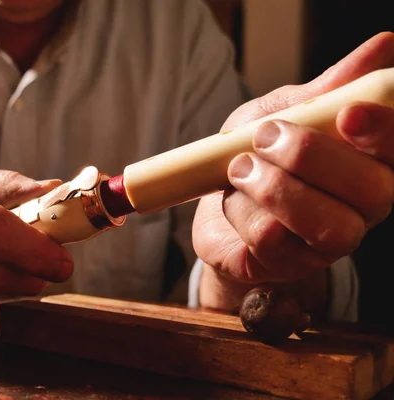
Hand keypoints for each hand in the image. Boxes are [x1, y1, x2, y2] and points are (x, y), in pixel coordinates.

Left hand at [192, 32, 393, 310]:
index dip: (384, 131)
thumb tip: (384, 45)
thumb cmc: (258, 152)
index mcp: (372, 162)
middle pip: (372, 192)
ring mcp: (328, 243)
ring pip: (325, 224)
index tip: (347, 112)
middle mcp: (362, 207)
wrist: (216, 197)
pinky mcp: (288, 266)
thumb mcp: (284, 110)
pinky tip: (232, 199)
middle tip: (266, 135)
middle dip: (310, 157)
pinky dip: (242, 212)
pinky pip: (272, 242)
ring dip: (272, 188)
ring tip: (239, 168)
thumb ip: (326, 90)